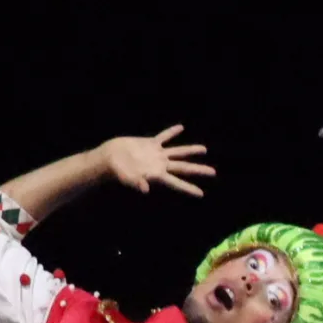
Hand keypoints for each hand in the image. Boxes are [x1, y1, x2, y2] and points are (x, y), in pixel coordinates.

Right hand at [98, 126, 213, 197]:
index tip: (201, 194)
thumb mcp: (127, 178)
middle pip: (183, 167)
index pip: (176, 183)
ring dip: (190, 151)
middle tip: (213, 173)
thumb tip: (145, 190)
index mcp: (157, 175)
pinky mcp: (149, 144)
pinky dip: (171, 132)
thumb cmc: (117, 170)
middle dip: (198, 170)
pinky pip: (163, 137)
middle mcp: (160, 165)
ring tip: (205, 150)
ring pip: (178, 152)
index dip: (188, 188)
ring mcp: (156, 154)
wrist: (109, 157)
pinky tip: (181, 127)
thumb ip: (137, 183)